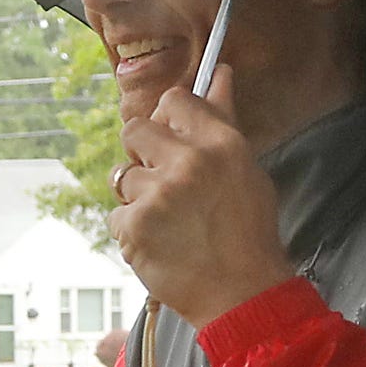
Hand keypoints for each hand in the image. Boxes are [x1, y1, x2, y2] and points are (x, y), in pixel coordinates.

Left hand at [108, 70, 292, 328]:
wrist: (242, 294)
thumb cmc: (248, 232)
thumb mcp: (247, 170)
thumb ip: (224, 120)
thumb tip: (221, 73)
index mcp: (220, 144)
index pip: (174, 100)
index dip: (168, 117)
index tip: (171, 134)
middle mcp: (188, 163)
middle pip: (134, 130)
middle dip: (141, 152)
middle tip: (163, 179)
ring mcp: (157, 195)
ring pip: (122, 177)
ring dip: (139, 197)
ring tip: (170, 221)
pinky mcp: (134, 227)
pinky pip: (117, 214)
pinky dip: (132, 230)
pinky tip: (160, 242)